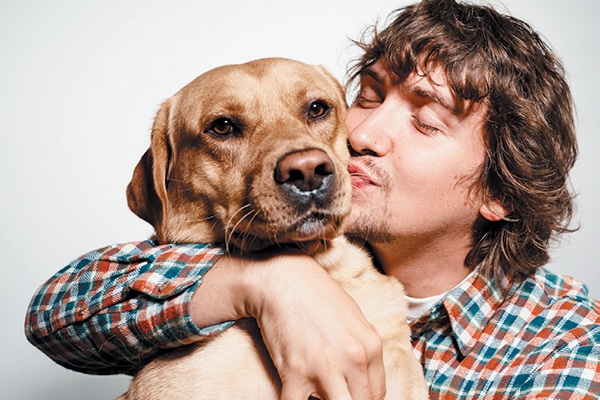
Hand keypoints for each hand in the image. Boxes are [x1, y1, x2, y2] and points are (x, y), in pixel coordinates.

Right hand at [239, 251, 386, 399]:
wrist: (283, 279)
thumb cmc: (317, 295)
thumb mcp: (353, 319)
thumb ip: (362, 350)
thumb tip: (362, 378)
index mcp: (370, 346)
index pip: (377, 394)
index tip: (350, 396)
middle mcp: (353, 359)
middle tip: (332, 395)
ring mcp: (325, 367)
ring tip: (315, 395)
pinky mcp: (296, 371)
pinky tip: (295, 396)